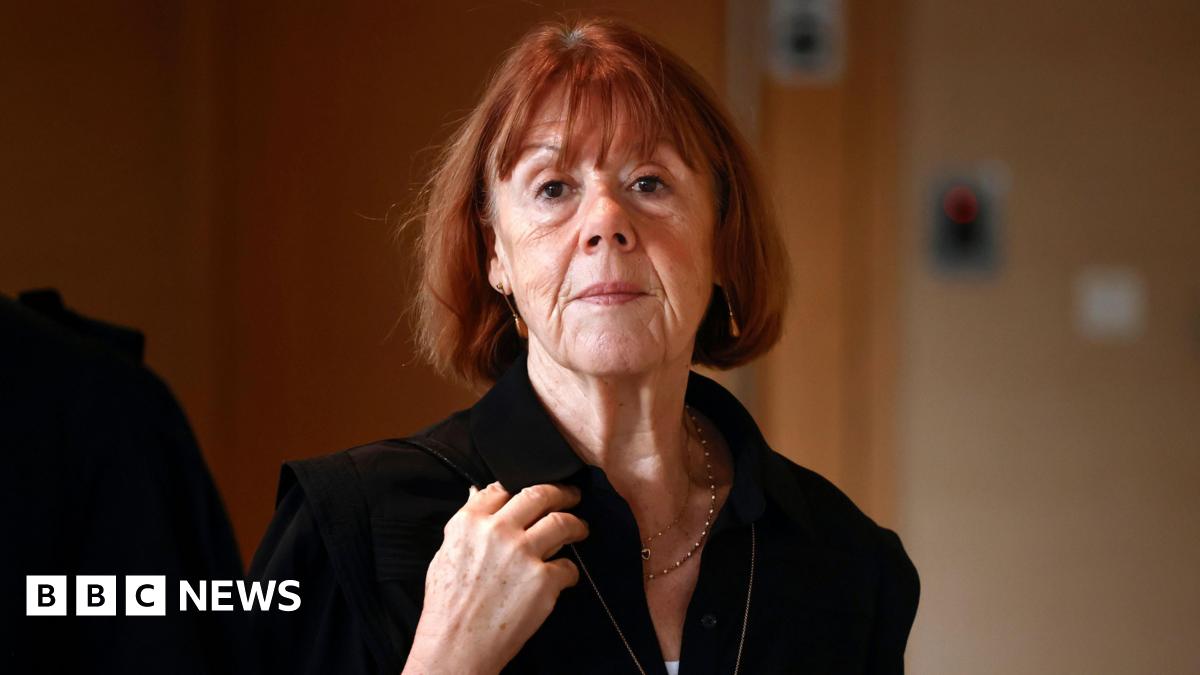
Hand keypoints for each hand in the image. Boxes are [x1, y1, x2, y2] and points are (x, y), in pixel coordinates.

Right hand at [402, 481, 588, 674]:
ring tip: (580, 529)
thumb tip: (477, 494)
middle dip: (561, 492)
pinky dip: (569, 571)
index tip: (533, 489)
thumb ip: (466, 522)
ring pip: (563, 522)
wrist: (456, 645)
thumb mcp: (444, 553)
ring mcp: (523, 554)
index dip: (521, 484)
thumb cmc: (447, 606)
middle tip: (571, 495)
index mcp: (471, 522)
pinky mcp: (544, 580)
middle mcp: (499, 532)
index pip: (503, 487)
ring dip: (576, 525)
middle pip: (540, 495)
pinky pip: (568, 566)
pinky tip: (564, 576)